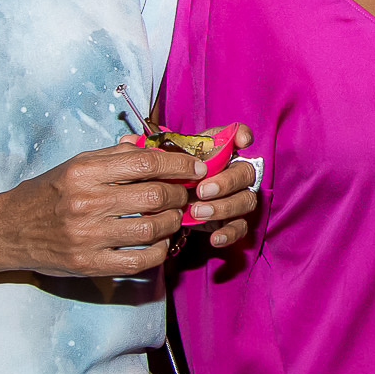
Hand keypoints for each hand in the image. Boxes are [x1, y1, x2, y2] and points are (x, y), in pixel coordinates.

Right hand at [0, 141, 206, 276]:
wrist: (7, 230)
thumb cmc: (46, 194)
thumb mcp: (74, 166)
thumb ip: (114, 157)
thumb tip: (154, 147)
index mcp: (83, 172)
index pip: (145, 162)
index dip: (177, 163)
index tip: (194, 167)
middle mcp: (85, 202)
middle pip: (153, 195)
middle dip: (179, 194)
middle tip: (184, 194)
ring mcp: (87, 236)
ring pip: (151, 228)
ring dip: (172, 222)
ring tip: (172, 217)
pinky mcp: (88, 264)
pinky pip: (139, 260)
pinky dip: (158, 251)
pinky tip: (159, 243)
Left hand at [127, 123, 260, 248]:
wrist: (165, 210)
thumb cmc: (164, 182)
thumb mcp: (155, 167)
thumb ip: (146, 153)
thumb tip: (128, 141)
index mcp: (214, 153)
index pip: (235, 136)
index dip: (241, 135)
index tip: (241, 141)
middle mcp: (230, 172)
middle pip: (245, 171)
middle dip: (226, 181)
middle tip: (201, 191)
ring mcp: (234, 197)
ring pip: (246, 199)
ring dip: (224, 207)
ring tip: (197, 213)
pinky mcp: (232, 220)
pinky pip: (241, 226)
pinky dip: (230, 232)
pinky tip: (215, 238)